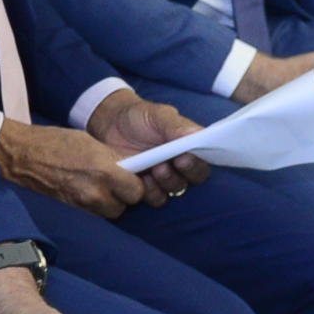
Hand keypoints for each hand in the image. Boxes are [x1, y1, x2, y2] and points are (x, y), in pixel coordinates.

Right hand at [0, 117, 143, 219]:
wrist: (20, 155)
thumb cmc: (54, 143)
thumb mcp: (90, 143)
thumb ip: (113, 159)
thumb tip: (130, 169)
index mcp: (104, 170)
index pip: (137, 192)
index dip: (136, 185)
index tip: (131, 179)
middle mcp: (95, 192)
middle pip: (124, 207)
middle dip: (122, 197)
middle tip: (112, 184)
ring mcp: (80, 206)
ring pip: (108, 214)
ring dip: (107, 204)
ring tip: (96, 189)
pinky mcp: (69, 212)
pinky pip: (91, 215)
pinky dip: (91, 208)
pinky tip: (82, 193)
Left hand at [83, 89, 208, 203]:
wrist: (110, 123)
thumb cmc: (139, 117)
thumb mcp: (159, 115)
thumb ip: (177, 126)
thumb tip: (197, 135)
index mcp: (189, 148)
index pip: (203, 162)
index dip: (196, 164)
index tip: (184, 158)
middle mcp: (180, 166)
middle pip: (193, 180)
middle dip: (181, 174)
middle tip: (165, 165)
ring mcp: (163, 178)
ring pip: (174, 191)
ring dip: (165, 183)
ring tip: (152, 169)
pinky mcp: (145, 188)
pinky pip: (154, 198)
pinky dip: (148, 191)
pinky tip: (139, 177)